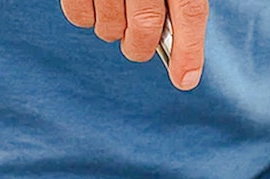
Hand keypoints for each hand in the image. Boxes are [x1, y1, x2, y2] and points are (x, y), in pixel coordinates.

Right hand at [60, 0, 207, 89]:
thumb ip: (173, 5)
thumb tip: (175, 48)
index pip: (190, 13)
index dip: (190, 51)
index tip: (184, 81)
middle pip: (146, 26)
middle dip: (142, 46)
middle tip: (138, 46)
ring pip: (111, 25)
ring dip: (114, 31)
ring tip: (116, 17)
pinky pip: (79, 16)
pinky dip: (87, 20)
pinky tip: (95, 8)